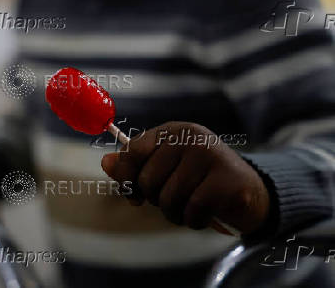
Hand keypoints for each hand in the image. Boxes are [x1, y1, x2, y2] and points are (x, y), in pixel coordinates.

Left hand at [101, 122, 269, 234]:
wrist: (247, 190)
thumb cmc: (198, 181)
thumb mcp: (164, 170)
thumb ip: (134, 167)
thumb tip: (106, 162)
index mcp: (172, 131)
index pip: (133, 151)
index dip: (127, 178)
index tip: (136, 195)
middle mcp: (191, 137)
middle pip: (148, 180)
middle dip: (157, 199)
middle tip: (174, 199)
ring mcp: (211, 155)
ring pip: (169, 198)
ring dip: (174, 213)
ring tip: (188, 207)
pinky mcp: (228, 180)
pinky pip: (192, 211)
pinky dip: (193, 221)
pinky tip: (203, 215)